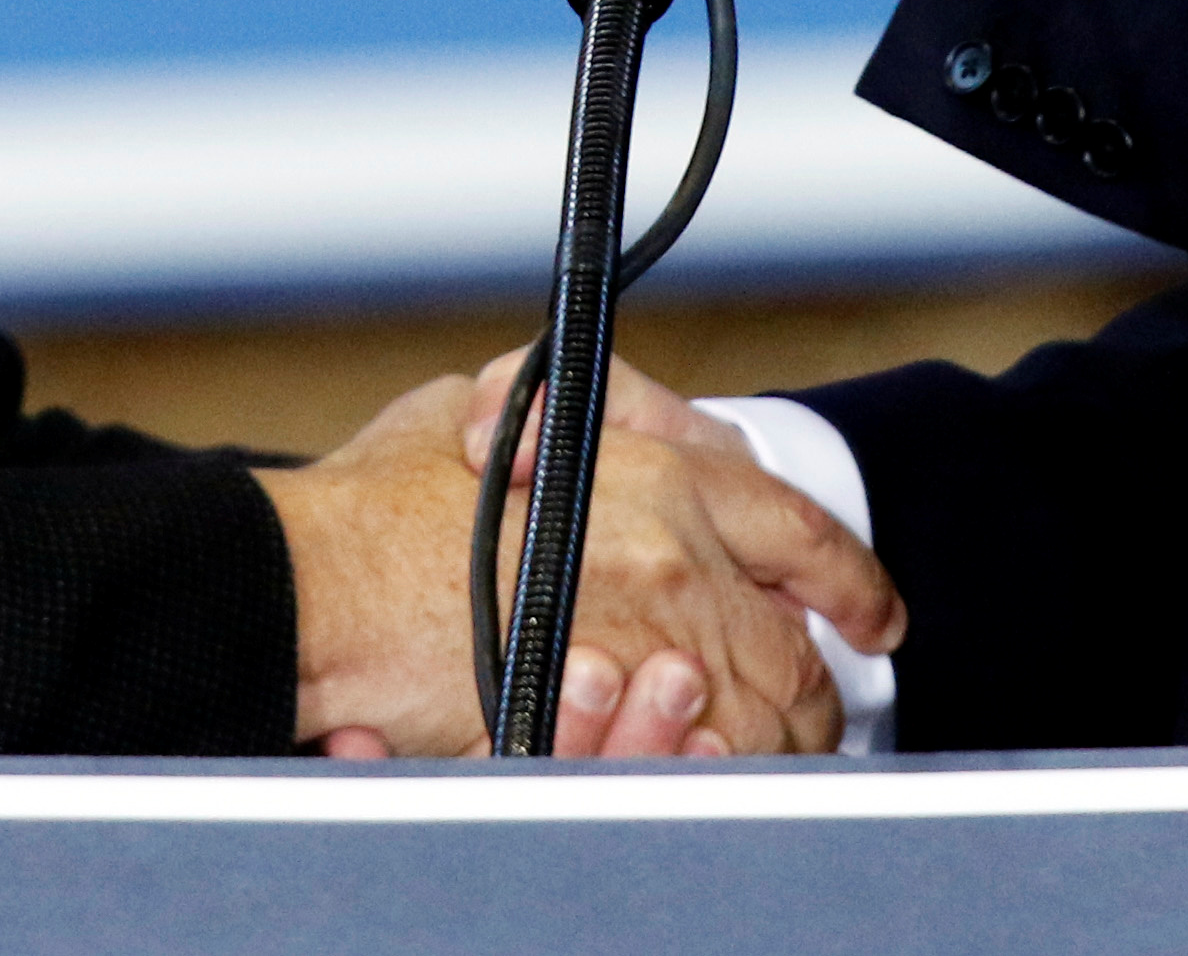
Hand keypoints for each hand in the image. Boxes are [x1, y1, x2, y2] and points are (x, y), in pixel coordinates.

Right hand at [258, 374, 896, 755]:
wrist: (318, 586)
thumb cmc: (380, 501)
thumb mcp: (480, 409)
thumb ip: (558, 415)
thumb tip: (577, 414)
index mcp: (663, 478)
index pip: (798, 528)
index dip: (847, 575)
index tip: (868, 608)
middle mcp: (675, 561)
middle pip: (791, 642)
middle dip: (813, 682)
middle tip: (821, 700)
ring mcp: (648, 645)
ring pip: (761, 715)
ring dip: (772, 738)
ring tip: (768, 752)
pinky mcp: (609, 724)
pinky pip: (704, 769)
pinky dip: (717, 777)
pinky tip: (707, 774)